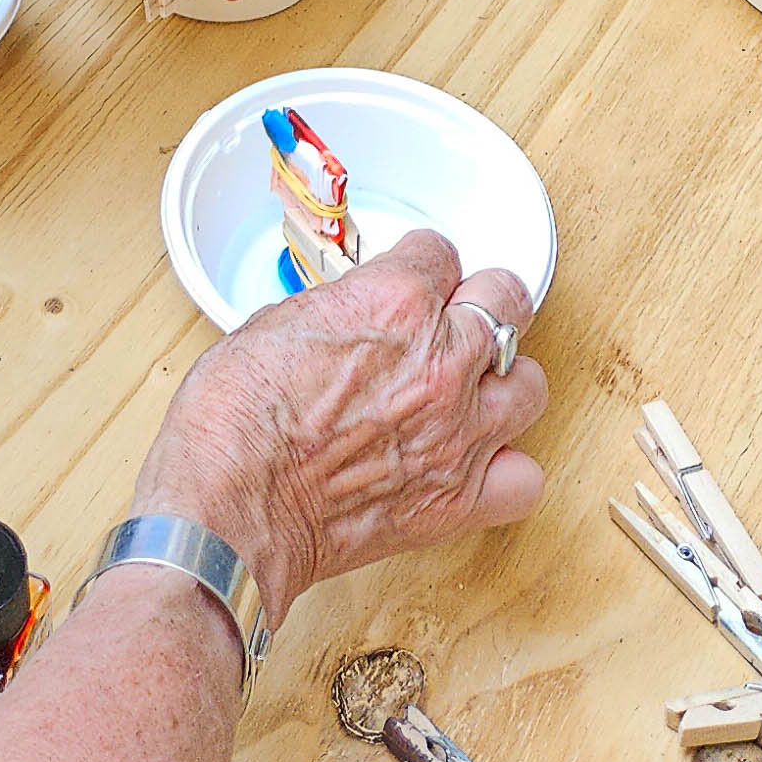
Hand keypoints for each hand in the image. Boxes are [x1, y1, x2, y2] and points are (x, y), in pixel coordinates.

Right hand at [131, 236, 545, 624]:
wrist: (230, 508)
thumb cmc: (234, 421)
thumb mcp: (276, 322)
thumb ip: (339, 311)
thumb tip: (353, 316)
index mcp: (394, 300)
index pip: (441, 252)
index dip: (422, 266)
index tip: (415, 280)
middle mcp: (440, 359)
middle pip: (506, 300)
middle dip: (480, 303)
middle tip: (454, 321)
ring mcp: (458, 432)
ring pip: (531, 384)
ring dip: (502, 382)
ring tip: (471, 391)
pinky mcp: (458, 500)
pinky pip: (525, 478)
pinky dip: (506, 470)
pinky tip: (475, 462)